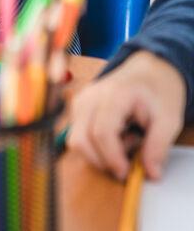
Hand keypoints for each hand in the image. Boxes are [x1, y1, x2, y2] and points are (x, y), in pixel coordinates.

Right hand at [69, 50, 187, 180]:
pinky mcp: (78, 109)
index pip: (102, 132)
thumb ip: (158, 147)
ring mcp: (80, 102)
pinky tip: (116, 137)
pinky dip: (95, 146)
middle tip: (127, 162)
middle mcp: (89, 97)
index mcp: (113, 95)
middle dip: (102, 160)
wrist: (147, 71)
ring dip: (98, 153)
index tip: (126, 173)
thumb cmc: (157, 91)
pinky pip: (78, 136)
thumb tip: (150, 174)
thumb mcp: (170, 119)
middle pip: (80, 139)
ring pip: (75, 140)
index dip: (112, 158)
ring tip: (125, 142)